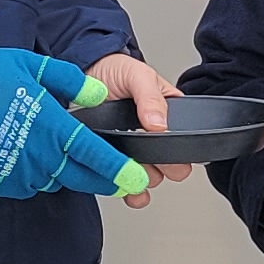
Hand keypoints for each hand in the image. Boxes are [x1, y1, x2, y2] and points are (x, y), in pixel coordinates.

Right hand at [0, 45, 148, 200]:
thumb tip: (97, 94)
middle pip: (80, 177)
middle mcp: (37, 155)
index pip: (94, 155)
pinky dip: (36, 175)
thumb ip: (71, 81)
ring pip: (54, 180)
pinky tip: (30, 157)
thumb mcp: (32, 66)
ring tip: (64, 156)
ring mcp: (16, 172)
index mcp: (50, 126)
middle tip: (121, 181)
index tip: (136, 177)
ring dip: (65, 172)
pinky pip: (28, 184)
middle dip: (103, 181)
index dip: (118, 169)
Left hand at [85, 53, 194, 208]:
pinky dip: (129, 193)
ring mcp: (132, 150)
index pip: (184, 141)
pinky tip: (127, 190)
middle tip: (151, 160)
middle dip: (164, 167)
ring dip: (143, 177)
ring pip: (149, 178)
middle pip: (171, 167)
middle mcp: (152, 137)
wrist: (79, 75)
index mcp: (167, 115)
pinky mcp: (112, 161)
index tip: (168, 150)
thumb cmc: (113, 71)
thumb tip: (160, 124)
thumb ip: (151, 97)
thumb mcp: (137, 75)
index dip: (180, 151)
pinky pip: (126, 186)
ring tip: (132, 168)